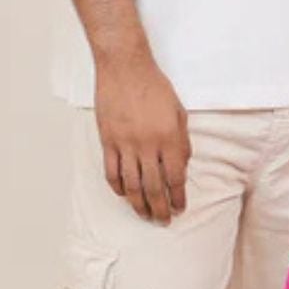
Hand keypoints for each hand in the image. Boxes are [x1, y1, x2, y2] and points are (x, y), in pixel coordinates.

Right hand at [95, 52, 189, 224]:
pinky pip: (111, 172)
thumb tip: (181, 166)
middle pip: (154, 187)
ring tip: (145, 216)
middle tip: (163, 221)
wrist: (125, 68)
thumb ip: (181, 141)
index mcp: (169, 138)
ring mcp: (125, 144)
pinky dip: (118, 187)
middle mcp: (147, 145)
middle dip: (160, 208)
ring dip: (139, 204)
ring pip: (132, 184)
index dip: (178, 197)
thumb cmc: (155, 87)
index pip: (175, 177)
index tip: (180, 208)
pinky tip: (124, 195)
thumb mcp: (179, 112)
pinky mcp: (107, 140)